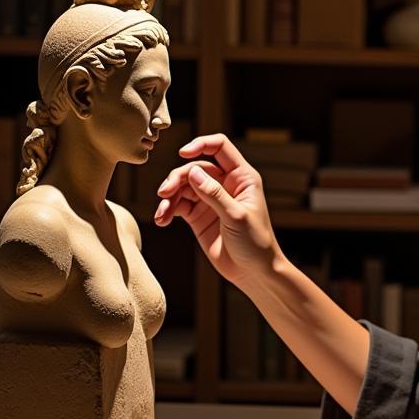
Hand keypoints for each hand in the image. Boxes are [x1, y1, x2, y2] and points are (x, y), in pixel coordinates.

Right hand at [154, 133, 282, 285]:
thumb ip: (214, 194)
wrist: (254, 273)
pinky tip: (163, 220)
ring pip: (183, 186)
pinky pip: (179, 205)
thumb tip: (192, 171)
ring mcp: (211, 199)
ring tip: (163, 213)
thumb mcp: (236, 216)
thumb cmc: (256, 243)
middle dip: (178, 178)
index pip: (220, 148)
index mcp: (242, 177)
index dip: (201, 145)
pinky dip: (168, 210)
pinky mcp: (199, 216)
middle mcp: (225, 184)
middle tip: (165, 194)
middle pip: (195, 168)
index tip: (183, 153)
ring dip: (169, 196)